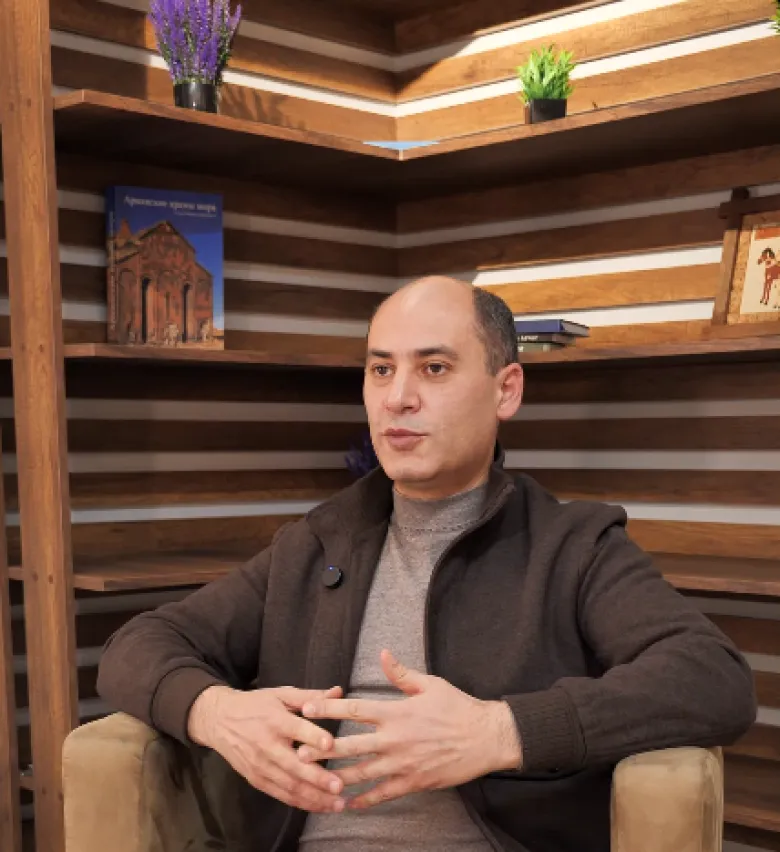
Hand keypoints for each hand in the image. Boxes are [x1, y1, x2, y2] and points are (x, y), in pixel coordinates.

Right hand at [187, 684, 346, 812]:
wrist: (219, 720)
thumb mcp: (281, 695)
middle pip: (294, 765)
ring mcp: (261, 766)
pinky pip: (281, 795)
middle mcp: (267, 745)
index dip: (312, 736)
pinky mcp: (257, 780)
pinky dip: (301, 803)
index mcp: (275, 720)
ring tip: (337, 804)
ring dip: (314, 797)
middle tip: (339, 786)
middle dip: (317, 778)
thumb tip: (338, 692)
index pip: (296, 729)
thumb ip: (311, 696)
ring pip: (289, 786)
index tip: (331, 744)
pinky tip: (319, 806)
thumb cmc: (255, 705)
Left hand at [297, 650, 521, 808]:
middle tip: (298, 752)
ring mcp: (404, 763)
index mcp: (397, 711)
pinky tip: (348, 803)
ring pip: (363, 772)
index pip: (356, 708)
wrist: (486, 737)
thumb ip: (402, 674)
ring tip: (314, 780)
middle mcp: (396, 738)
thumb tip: (383, 654)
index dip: (329, 708)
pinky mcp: (414, 782)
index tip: (307, 708)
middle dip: (324, 748)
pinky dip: (365, 799)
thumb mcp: (430, 684)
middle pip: (352, 744)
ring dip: (337, 776)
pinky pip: (384, 793)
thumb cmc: (457, 707)